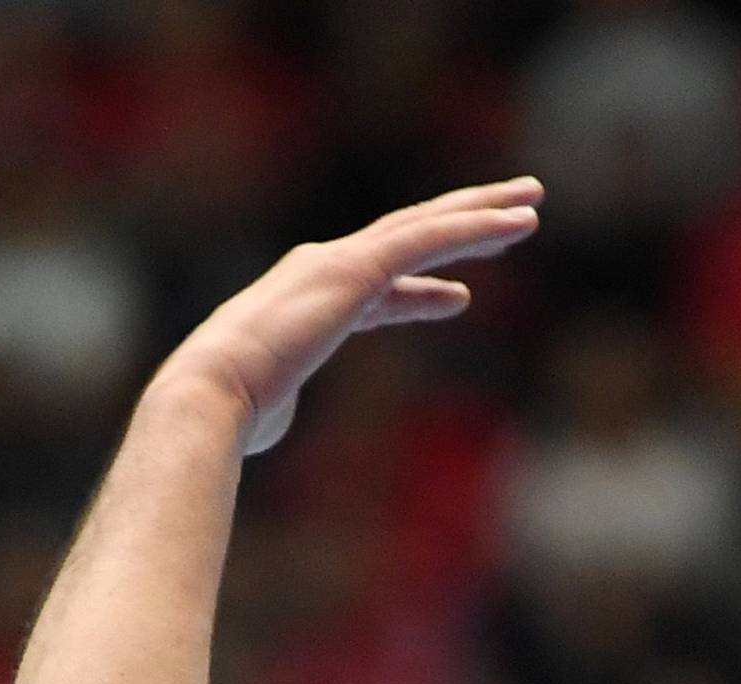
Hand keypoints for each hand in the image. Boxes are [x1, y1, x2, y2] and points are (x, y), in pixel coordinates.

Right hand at [157, 177, 542, 455]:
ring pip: (426, 226)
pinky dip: (474, 227)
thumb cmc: (230, 416)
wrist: (209, 396)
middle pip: (408, 239)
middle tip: (510, 213)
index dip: (422, 293)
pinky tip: (516, 221)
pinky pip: (428, 239)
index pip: (379, 292)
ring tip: (532, 204)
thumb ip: (272, 404)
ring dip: (481, 213)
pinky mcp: (358, 269)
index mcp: (308, 303)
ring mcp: (341, 264)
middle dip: (459, 224)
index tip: (457, 299)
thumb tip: (259, 422)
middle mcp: (324, 269)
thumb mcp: (265, 408)